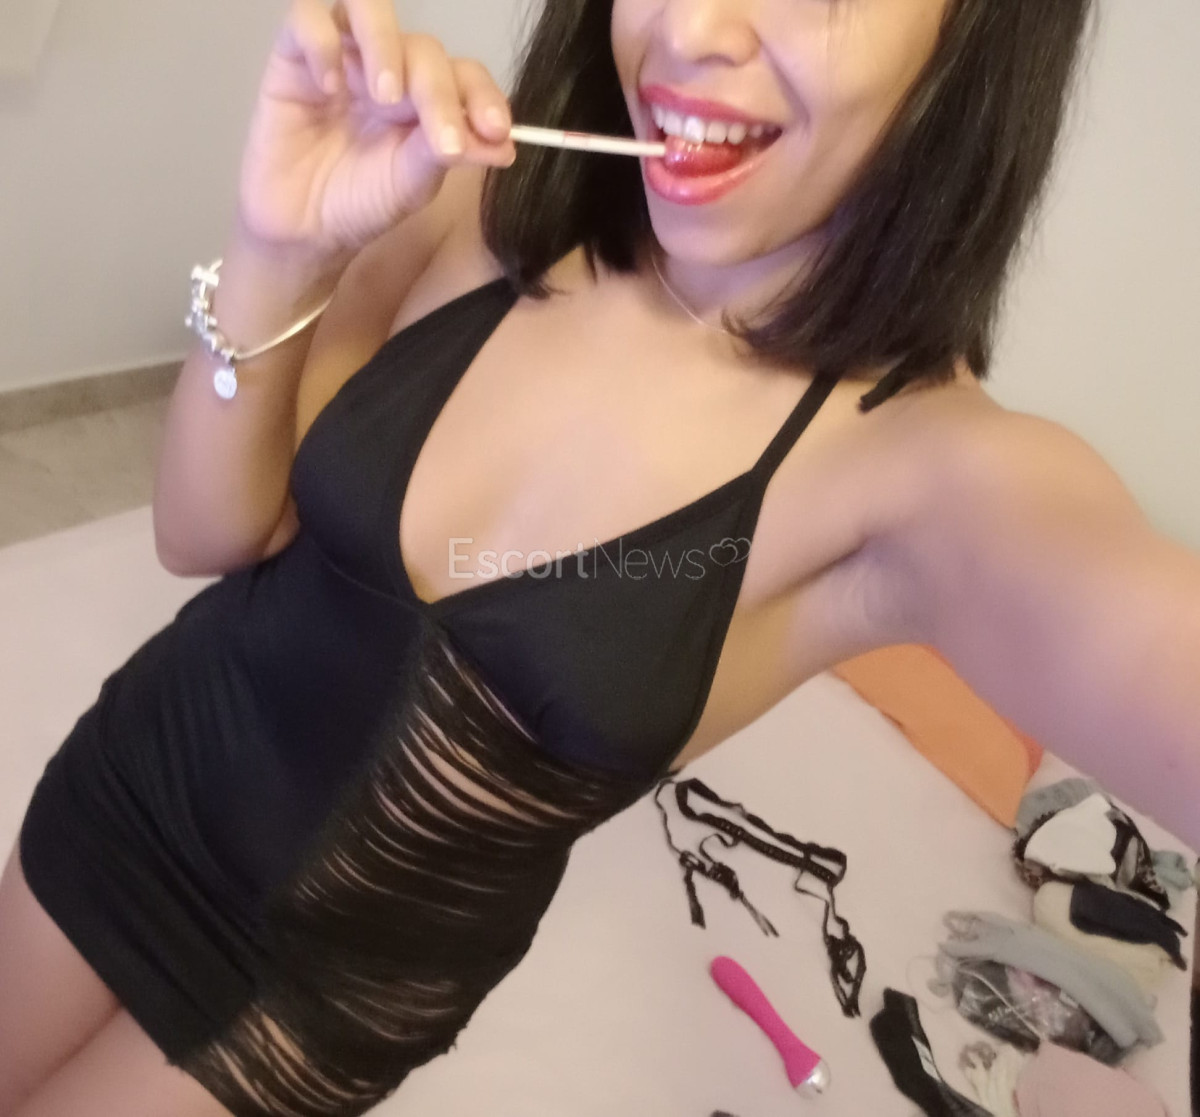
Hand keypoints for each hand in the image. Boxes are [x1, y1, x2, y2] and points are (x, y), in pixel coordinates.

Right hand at [237, 0, 515, 253]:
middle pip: (425, 49)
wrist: (304, 228)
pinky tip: (329, 86)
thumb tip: (503, 145)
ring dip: (386, 46)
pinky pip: (307, 19)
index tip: (496, 131)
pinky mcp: (295, 55)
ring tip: (386, 96)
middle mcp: (391, 69)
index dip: (484, 97)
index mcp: (428, 99)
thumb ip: (449, 154)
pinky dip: (323, 44)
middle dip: (438, 92)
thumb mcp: (412, 183)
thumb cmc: (360, 203)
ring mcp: (345, 56)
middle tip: (439, 139)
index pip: (464, 76)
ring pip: (370, 10)